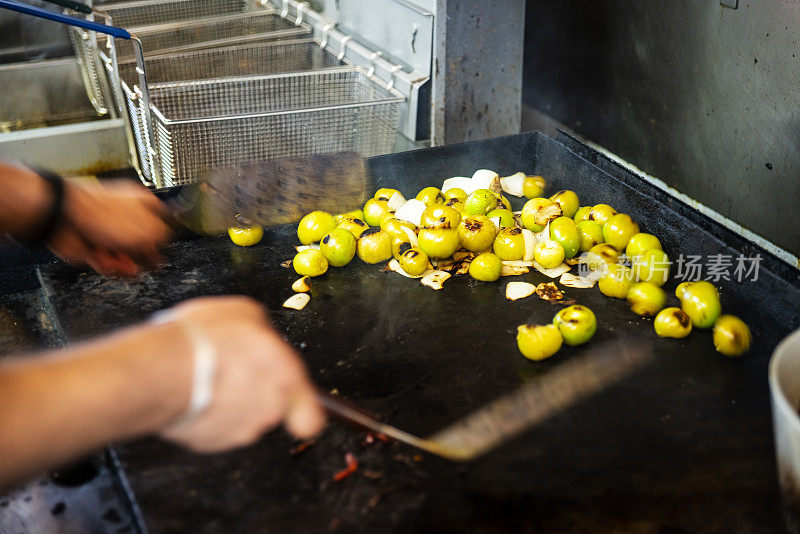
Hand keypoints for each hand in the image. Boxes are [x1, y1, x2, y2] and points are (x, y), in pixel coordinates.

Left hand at [47, 179, 173, 275]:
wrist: (65, 217)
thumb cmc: (105, 215)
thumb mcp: (146, 227)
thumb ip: (162, 236)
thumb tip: (167, 242)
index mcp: (142, 205)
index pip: (161, 221)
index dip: (164, 237)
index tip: (165, 249)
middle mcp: (126, 219)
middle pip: (144, 245)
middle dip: (144, 257)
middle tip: (146, 263)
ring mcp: (110, 233)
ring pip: (126, 258)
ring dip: (124, 264)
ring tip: (120, 260)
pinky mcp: (94, 247)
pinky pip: (107, 263)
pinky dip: (106, 264)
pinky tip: (103, 257)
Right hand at [154, 296, 325, 452]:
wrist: (161, 372)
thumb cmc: (204, 340)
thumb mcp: (245, 311)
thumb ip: (264, 331)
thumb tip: (262, 336)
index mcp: (287, 377)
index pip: (311, 417)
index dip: (304, 414)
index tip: (301, 413)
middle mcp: (270, 410)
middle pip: (270, 407)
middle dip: (254, 391)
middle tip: (233, 369)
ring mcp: (240, 431)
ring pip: (241, 417)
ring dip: (229, 401)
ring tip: (205, 376)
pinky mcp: (210, 443)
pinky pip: (214, 427)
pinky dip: (205, 413)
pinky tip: (192, 392)